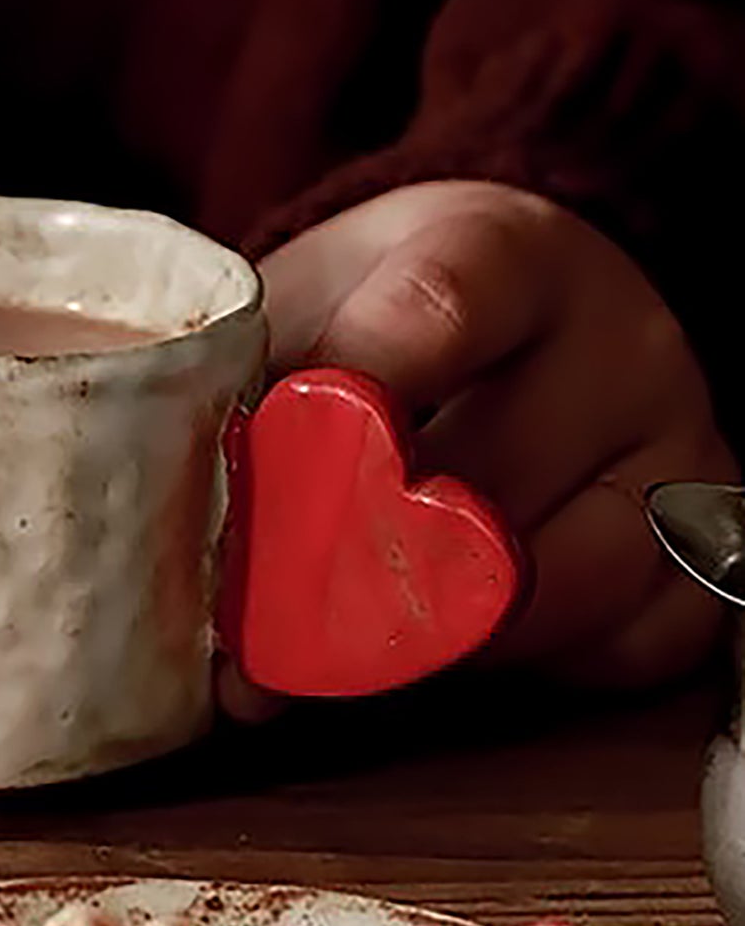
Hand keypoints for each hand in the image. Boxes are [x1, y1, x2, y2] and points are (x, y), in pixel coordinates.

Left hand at [228, 179, 737, 706]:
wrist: (501, 310)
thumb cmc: (372, 324)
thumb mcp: (298, 322)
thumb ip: (245, 443)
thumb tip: (227, 659)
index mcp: (508, 256)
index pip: (441, 312)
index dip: (348, 396)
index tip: (271, 464)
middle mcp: (619, 347)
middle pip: (488, 489)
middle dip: (354, 574)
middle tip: (269, 627)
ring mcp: (676, 452)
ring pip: (564, 587)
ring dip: (436, 638)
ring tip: (348, 642)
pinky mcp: (701, 548)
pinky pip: (626, 644)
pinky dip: (526, 669)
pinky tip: (453, 647)